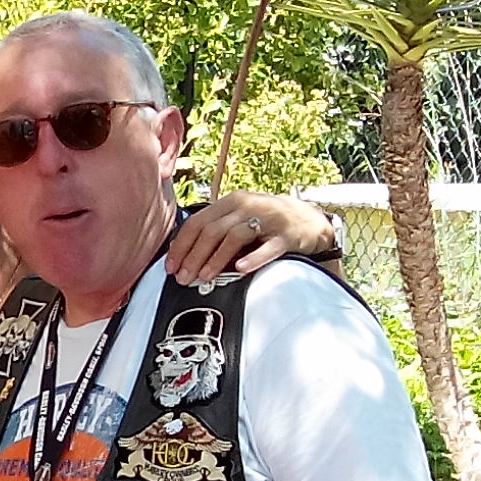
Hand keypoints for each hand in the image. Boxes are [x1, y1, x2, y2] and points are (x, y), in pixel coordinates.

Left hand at [166, 189, 309, 286]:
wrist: (309, 221)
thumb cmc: (266, 223)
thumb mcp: (238, 219)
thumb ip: (213, 231)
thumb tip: (180, 253)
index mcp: (231, 202)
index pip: (198, 222)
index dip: (181, 246)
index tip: (171, 266)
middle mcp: (248, 206)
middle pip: (213, 230)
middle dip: (194, 256)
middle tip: (184, 278)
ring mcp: (269, 219)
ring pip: (235, 236)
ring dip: (216, 258)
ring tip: (204, 277)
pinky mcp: (287, 235)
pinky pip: (269, 246)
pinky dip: (254, 257)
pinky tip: (241, 268)